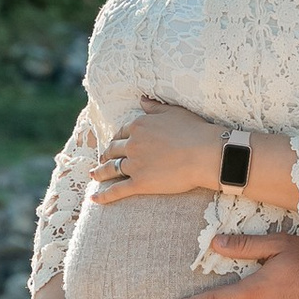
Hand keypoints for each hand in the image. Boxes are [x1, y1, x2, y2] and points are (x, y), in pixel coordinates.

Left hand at [86, 103, 220, 201]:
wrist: (205, 153)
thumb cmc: (194, 130)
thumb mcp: (173, 112)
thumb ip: (154, 107)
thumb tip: (141, 100)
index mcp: (138, 126)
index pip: (121, 133)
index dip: (117, 140)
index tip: (114, 144)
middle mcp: (132, 144)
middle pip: (113, 150)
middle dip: (106, 155)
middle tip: (102, 160)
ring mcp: (134, 165)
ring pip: (111, 169)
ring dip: (100, 173)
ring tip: (94, 176)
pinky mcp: (140, 183)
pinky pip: (117, 190)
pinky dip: (104, 196)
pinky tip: (94, 198)